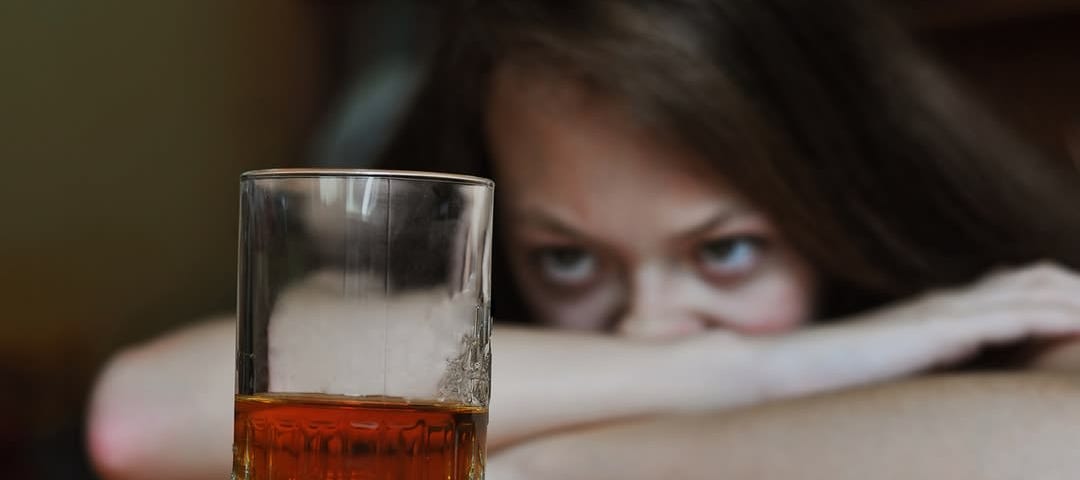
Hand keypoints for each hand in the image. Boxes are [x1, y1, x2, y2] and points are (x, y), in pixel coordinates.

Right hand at [750, 262, 1079, 400]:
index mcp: (938, 314)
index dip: (1057, 291)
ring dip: (1075, 299)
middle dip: (1077, 289)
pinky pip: (1007, 318)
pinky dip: (1049, 318)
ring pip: (1029, 292)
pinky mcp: (931, 333)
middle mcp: (945, 306)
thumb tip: (952, 377)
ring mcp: (939, 316)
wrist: (777, 373)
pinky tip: (1078, 324)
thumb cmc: (826, 379)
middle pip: (1032, 278)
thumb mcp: (890, 372)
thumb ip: (925, 366)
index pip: (1014, 286)